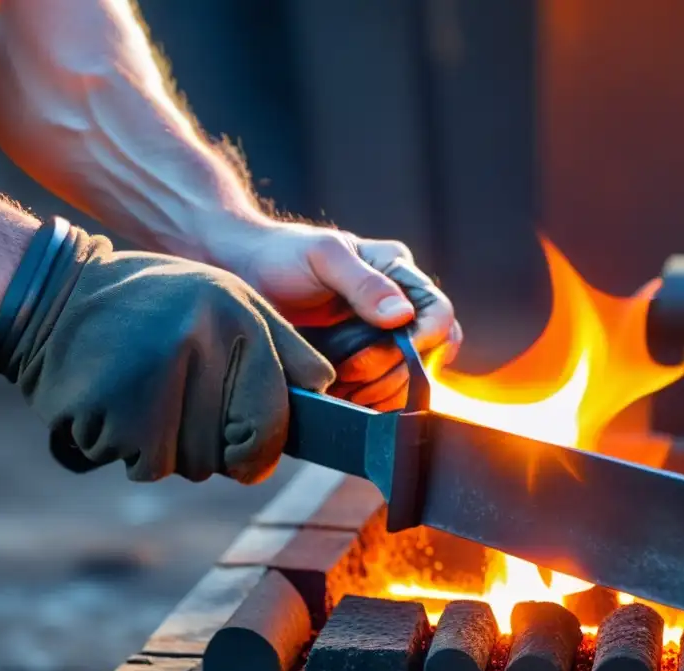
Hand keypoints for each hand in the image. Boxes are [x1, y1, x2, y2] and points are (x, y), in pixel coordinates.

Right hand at [0, 230, 333, 484]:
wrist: (56, 296)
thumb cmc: (157, 304)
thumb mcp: (229, 300)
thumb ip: (282, 347)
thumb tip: (324, 393)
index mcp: (233, 319)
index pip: (270, 419)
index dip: (260, 448)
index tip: (245, 452)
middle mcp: (196, 345)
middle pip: (226, 453)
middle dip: (208, 446)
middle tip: (177, 405)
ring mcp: (148, 377)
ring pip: (185, 465)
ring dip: (167, 447)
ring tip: (145, 397)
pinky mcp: (107, 408)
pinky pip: (141, 464)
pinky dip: (129, 449)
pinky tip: (116, 405)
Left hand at [211, 217, 461, 409]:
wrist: (244, 273)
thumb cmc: (282, 255)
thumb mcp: (322, 257)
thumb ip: (362, 283)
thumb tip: (402, 316)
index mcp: (397, 272)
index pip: (439, 313)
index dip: (427, 338)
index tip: (397, 350)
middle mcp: (398, 306)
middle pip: (430, 354)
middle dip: (396, 369)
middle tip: (351, 372)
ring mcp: (381, 338)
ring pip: (410, 379)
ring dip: (381, 390)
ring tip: (341, 387)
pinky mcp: (362, 363)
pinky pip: (385, 393)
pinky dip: (369, 402)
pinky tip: (342, 397)